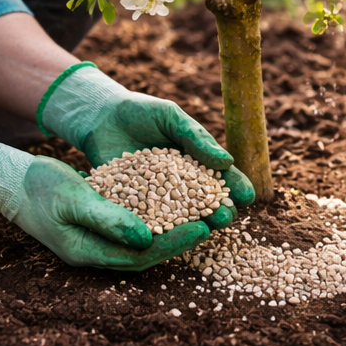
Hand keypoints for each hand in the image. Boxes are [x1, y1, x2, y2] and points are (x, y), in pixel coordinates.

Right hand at [16, 156, 210, 269]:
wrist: (12, 182)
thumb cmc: (37, 187)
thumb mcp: (72, 198)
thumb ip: (107, 218)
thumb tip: (146, 239)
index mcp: (88, 252)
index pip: (141, 255)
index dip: (173, 244)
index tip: (202, 228)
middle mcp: (98, 253)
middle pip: (150, 253)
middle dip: (183, 239)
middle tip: (215, 222)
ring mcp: (100, 241)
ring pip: (147, 241)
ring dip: (177, 229)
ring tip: (206, 214)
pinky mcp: (104, 225)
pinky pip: (139, 226)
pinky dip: (161, 217)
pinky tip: (183, 203)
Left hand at [39, 64, 255, 228]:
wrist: (98, 117)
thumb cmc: (140, 112)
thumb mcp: (170, 117)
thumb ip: (196, 137)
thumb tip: (227, 161)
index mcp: (199, 165)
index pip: (223, 179)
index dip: (237, 187)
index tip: (246, 196)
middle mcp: (183, 186)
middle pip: (208, 203)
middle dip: (220, 210)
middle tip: (225, 215)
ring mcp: (160, 198)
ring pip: (184, 216)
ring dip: (197, 224)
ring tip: (207, 227)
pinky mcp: (135, 206)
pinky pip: (150, 219)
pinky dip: (161, 227)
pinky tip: (169, 233)